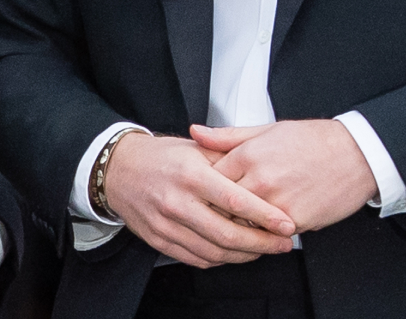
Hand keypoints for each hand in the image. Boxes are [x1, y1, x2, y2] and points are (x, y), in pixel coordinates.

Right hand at [103, 131, 296, 267]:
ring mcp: (166, 224)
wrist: (118, 170)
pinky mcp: (159, 240)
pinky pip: (198, 259)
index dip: (265, 216)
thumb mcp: (194, 147)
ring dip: (245, 255)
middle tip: (282, 243)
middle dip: (262, 243)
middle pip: (228, 233)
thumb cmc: (160, 157)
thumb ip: (227, 159)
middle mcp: (177, 201)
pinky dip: (221, 259)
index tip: (287, 224)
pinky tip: (234, 251)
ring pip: (215, 251)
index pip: (235, 200)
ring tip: (263, 249)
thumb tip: (261, 174)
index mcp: (189, 174)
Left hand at [191, 120, 378, 232]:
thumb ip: (226, 136)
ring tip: (243, 214)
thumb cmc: (310, 140)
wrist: (353, 155)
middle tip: (217, 205)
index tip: (204, 187)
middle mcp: (260, 181)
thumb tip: (196, 132)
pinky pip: (269, 233)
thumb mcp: (264, 129)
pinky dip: (264, 230)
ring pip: (244, 223)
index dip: (205, 185)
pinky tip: (265, 221)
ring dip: (241, 221)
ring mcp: (278, 204)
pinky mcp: (296, 222)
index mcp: (248, 156)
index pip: (210, 178)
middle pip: (223, 205)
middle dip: (218, 207)